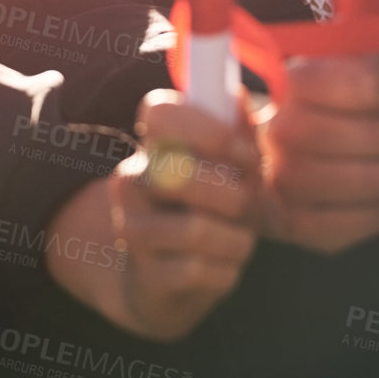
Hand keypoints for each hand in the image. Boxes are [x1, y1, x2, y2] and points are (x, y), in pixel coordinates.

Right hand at [49, 90, 260, 341]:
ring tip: (240, 240)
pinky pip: (199, 270)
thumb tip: (236, 96)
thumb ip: (239, 130)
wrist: (171, 280)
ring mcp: (132, 229)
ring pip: (195, 229)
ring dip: (236, 238)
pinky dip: (226, 269)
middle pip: (182, 173)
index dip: (208, 129)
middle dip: (234, 193)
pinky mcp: (145, 275)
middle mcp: (131, 180)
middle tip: (247, 204)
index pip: (158, 112)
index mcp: (151, 143)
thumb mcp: (231, 166)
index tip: (242, 153)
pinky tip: (224, 265)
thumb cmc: (213, 208)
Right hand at [256, 48, 378, 253]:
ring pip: (368, 184)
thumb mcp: (353, 58)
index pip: (372, 86)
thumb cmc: (326, 97)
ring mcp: (279, 179)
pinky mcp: (292, 223)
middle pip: (375, 138)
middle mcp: (276, 129)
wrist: (272, 139)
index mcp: (292, 80)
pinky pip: (355, 226)